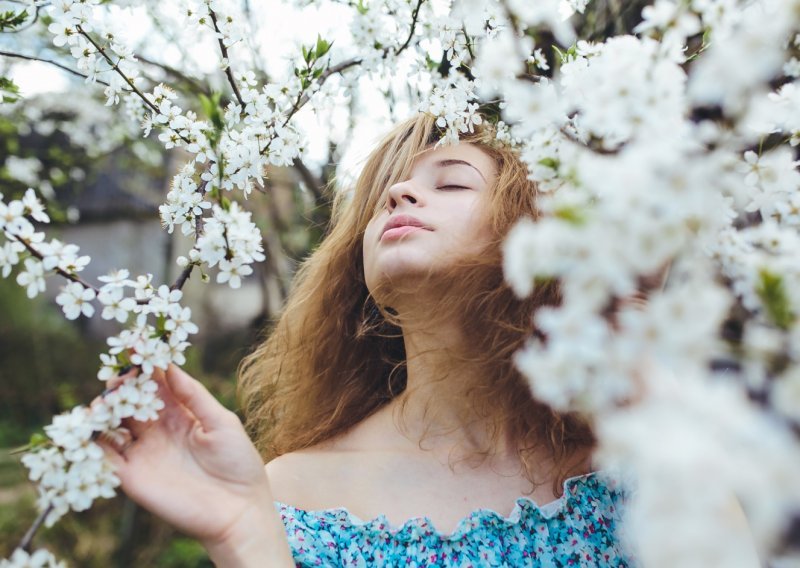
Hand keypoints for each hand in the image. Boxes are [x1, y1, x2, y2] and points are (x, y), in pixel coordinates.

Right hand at [100, 365, 292, 566]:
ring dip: (105, 410)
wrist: (238, 510)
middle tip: (118, 375)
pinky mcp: (132, 477)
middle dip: (122, 385)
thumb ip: (195, 396)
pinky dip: (95, 442)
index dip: (145, 366)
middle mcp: (158, 430)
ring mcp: (143, 452)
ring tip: (106, 400)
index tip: (136, 347)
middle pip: (131, 401)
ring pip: (113, 425)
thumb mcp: (222, 422)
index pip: (156, 384)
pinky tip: (96, 427)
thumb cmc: (238, 463)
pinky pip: (105, 457)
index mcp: (181, 414)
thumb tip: (170, 365)